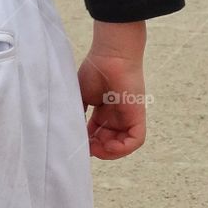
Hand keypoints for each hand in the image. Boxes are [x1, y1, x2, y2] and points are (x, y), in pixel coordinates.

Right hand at [78, 20, 146, 159]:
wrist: (110, 55)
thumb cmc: (95, 69)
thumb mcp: (80, 95)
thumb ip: (77, 113)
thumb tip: (70, 131)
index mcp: (104, 109)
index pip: (97, 133)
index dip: (87, 142)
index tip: (76, 142)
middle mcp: (117, 115)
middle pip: (108, 141)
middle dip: (96, 149)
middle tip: (85, 147)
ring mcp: (128, 116)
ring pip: (122, 145)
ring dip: (108, 152)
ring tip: (95, 148)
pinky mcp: (137, 116)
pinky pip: (135, 140)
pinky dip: (122, 149)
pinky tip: (107, 145)